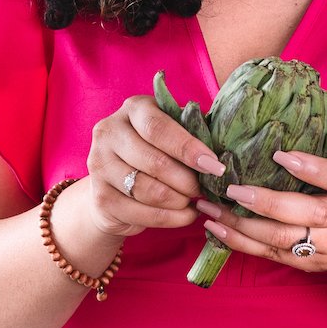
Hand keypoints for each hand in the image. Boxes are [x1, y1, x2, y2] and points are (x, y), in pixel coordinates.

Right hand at [86, 95, 226, 240]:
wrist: (116, 185)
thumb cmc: (156, 152)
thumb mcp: (173, 134)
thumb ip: (194, 133)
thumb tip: (228, 148)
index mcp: (132, 109)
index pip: (158, 127)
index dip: (188, 148)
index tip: (215, 167)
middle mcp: (108, 132)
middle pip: (154, 161)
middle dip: (187, 180)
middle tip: (206, 190)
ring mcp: (99, 165)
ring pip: (148, 190)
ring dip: (180, 201)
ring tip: (195, 202)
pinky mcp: (100, 197)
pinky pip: (142, 213)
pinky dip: (171, 218)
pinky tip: (185, 215)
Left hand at [196, 144, 326, 272]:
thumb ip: (315, 146)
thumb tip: (266, 120)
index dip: (309, 167)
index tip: (279, 155)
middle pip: (310, 214)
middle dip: (267, 203)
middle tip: (232, 189)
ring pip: (284, 239)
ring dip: (242, 224)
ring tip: (211, 208)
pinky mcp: (310, 264)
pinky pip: (272, 255)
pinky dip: (240, 242)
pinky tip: (217, 228)